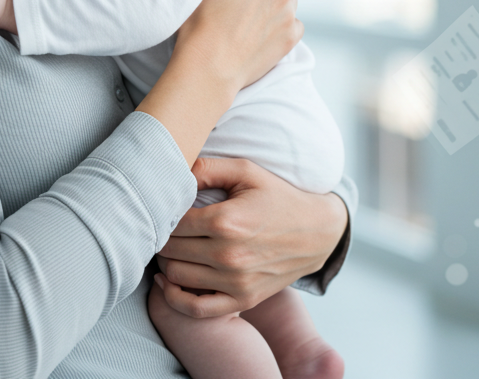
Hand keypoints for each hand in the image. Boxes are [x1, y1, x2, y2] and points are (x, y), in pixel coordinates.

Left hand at [154, 157, 348, 317]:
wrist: (316, 231)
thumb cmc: (277, 196)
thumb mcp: (245, 171)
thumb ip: (206, 168)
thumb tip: (173, 172)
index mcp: (227, 221)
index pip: (173, 222)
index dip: (162, 213)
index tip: (162, 207)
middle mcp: (229, 255)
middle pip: (170, 250)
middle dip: (161, 236)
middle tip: (162, 226)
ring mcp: (236, 282)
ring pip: (176, 277)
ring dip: (165, 262)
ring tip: (169, 246)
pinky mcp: (243, 300)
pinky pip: (196, 309)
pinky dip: (174, 298)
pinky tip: (168, 281)